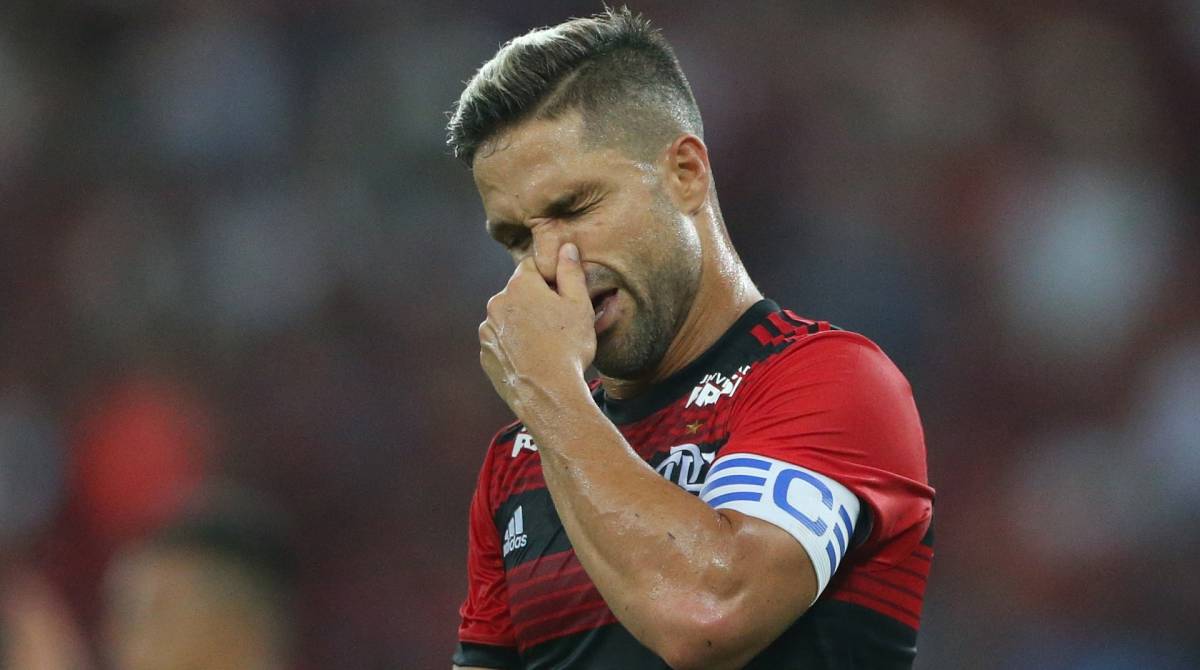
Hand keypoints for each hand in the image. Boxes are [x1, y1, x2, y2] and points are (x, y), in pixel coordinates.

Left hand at [479, 243, 595, 414]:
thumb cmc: (568, 347)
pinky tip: (533, 358)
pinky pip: (501, 341)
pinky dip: (513, 345)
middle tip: (558, 325)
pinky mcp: (485, 353)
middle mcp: (497, 303)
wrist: (547, 393)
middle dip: (535, 302)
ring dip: (523, 324)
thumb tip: (566, 247)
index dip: (550, 279)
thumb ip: (571, 272)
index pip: (533, 267)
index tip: (563, 298)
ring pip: (509, 318)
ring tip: (546, 345)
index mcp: (519, 285)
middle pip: (519, 293)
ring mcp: (487, 330)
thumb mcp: (580, 306)